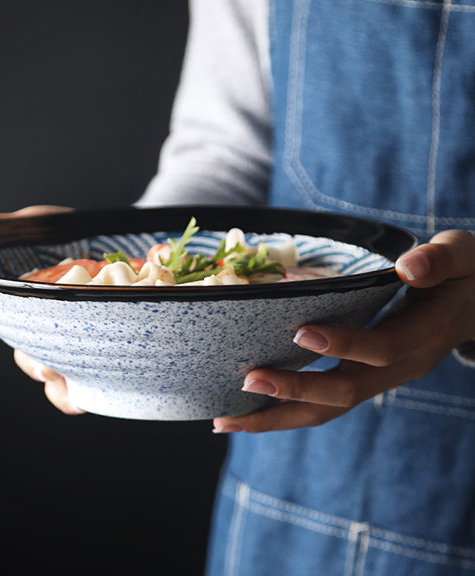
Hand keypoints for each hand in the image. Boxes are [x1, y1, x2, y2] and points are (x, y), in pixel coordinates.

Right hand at [0, 205, 83, 414]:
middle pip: (22, 347)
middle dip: (27, 358)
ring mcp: (66, 335)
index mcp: (23, 293)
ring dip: (49, 381)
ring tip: (57, 377)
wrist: (122, 241)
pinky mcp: (94, 347)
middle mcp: (39, 319)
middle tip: (41, 362)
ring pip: (47, 369)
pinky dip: (73, 396)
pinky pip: (80, 382)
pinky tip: (81, 399)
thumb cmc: (73, 235)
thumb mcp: (39, 223)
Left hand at [213, 229, 474, 433]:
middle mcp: (399, 367)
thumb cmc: (466, 274)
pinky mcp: (364, 378)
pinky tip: (246, 411)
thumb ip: (439, 261)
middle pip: (344, 393)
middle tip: (246, 381)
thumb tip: (408, 266)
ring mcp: (380, 379)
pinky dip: (284, 410)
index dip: (343, 344)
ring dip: (277, 417)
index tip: (300, 332)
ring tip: (226, 419)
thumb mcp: (463, 256)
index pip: (380, 348)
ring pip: (327, 409)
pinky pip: (323, 403)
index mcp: (423, 336)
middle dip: (295, 391)